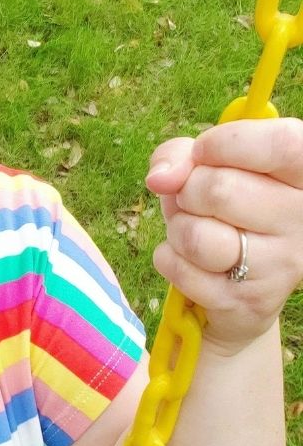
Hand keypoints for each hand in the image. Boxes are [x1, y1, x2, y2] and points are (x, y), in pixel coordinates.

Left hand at [145, 117, 302, 353]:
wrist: (235, 289)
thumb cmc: (221, 212)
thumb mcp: (203, 169)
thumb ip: (179, 154)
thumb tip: (161, 178)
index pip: (283, 145)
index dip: (225, 144)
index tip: (202, 153)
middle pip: (219, 190)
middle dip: (186, 193)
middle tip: (197, 204)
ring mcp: (282, 265)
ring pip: (196, 235)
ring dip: (177, 229)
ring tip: (194, 232)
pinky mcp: (249, 302)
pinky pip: (178, 268)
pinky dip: (169, 259)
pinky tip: (192, 263)